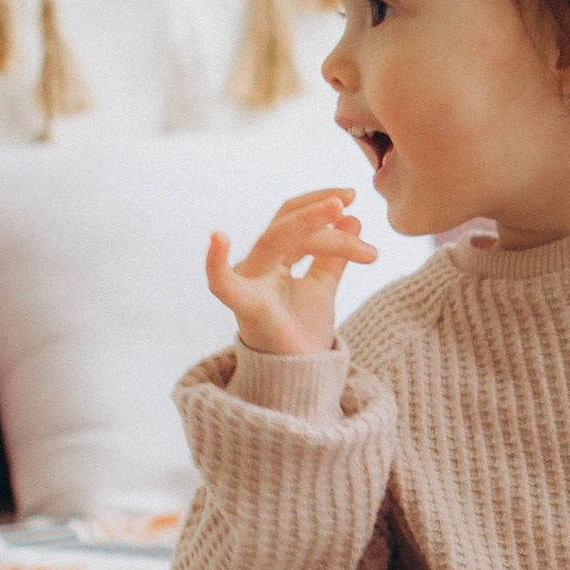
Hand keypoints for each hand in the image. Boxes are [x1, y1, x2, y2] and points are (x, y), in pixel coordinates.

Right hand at [206, 191, 376, 356]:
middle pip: (287, 226)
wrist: (303, 373)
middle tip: (349, 201)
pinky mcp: (245, 306)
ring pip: (276, 239)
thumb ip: (334, 256)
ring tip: (346, 216)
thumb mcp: (323, 286)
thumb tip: (353, 219)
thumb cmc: (303, 331)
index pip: (293, 220)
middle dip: (318, 211)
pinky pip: (223, 284)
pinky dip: (216, 263)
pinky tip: (218, 238)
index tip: (352, 196)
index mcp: (274, 260)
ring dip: (310, 224)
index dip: (318, 204)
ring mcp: (249, 282)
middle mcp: (258, 266)